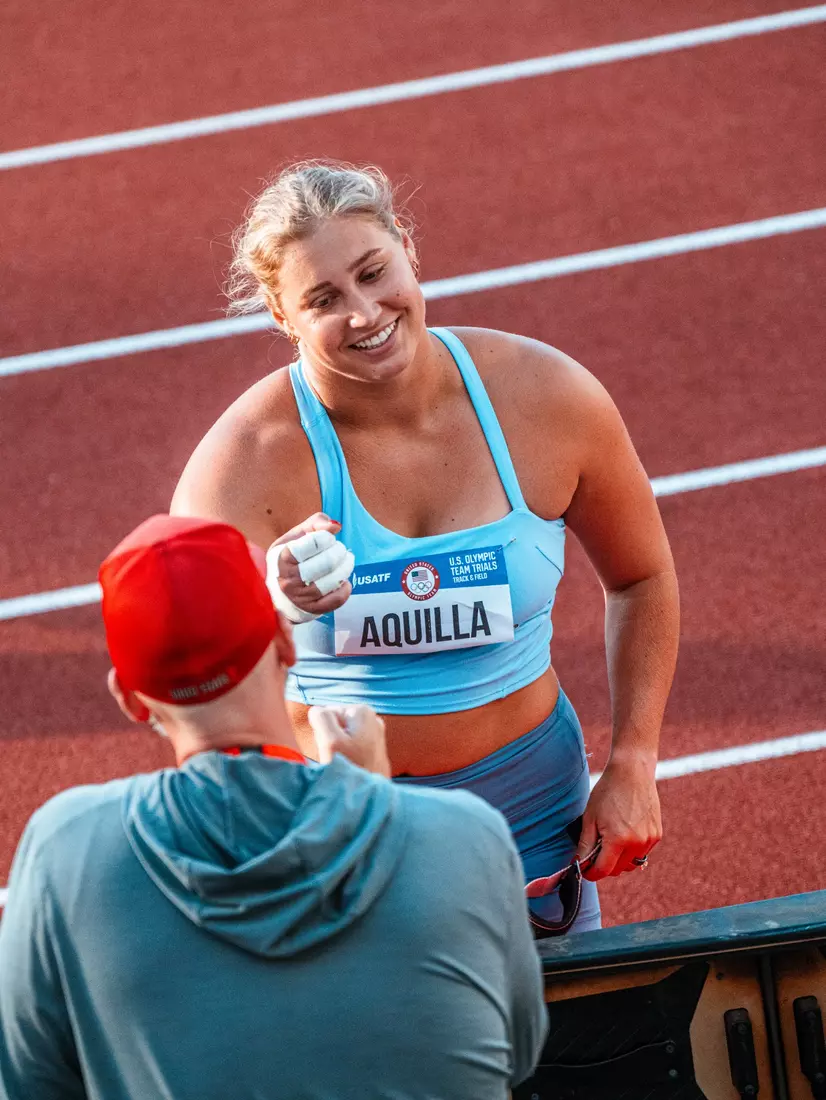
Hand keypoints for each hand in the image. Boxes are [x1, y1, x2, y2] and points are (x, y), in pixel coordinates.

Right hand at [266, 513, 353, 622]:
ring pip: (333, 581)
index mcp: (283, 558)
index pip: (310, 545)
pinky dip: (345, 589)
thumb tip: (335, 526)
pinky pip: (336, 600)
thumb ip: (315, 524)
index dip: (325, 538)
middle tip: (340, 549)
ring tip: (346, 561)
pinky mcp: (312, 609)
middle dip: (339, 552)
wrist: (278, 589)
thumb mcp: (296, 536)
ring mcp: (300, 597)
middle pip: (326, 563)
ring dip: (346, 568)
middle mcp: (289, 579)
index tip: (327, 537)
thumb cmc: (292, 558)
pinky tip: (344, 580)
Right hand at [309, 704, 391, 778]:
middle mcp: (373, 719)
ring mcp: (375, 735)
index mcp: (362, 711)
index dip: (323, 731)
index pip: (325, 713)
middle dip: (330, 739)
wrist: (370, 800)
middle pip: (334, 724)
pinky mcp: (374, 752)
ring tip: (345, 764)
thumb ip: (321, 718)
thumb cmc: (352, 771)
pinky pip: (350, 749)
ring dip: (337, 750)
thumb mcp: (330, 741)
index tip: (332, 747)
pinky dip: (347, 757)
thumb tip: (317, 711)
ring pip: (340, 737)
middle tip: (338, 757)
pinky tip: (352, 769)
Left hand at [576, 755, 661, 879]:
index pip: (603, 870)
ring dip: (620, 860)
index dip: (591, 873)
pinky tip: (624, 833)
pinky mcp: (657, 835)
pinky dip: (632, 850)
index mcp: (618, 839)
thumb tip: (579, 864)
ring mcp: (649, 840)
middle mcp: (637, 843)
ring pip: (631, 864)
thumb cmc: (608, 792)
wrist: (632, 772)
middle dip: (605, 866)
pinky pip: (642, 852)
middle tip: (595, 852)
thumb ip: (585, 845)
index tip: (584, 870)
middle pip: (618, 870)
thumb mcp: (590, 818)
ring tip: (610, 841)